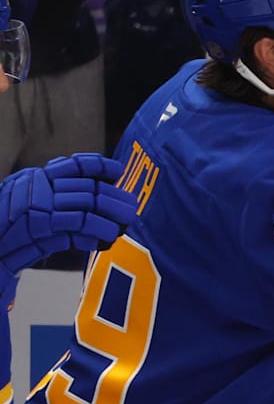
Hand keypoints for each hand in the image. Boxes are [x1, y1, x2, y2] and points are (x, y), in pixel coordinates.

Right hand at [0, 153, 138, 278]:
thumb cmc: (8, 236)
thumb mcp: (30, 211)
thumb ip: (57, 204)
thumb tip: (95, 207)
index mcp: (35, 179)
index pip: (73, 165)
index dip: (99, 166)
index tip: (118, 172)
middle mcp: (38, 186)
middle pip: (87, 186)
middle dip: (114, 197)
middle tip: (130, 208)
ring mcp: (38, 204)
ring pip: (87, 201)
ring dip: (110, 214)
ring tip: (123, 224)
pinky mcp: (39, 224)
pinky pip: (77, 222)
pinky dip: (97, 229)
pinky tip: (105, 238)